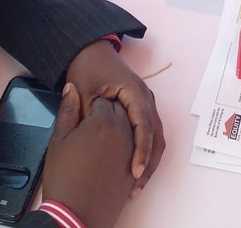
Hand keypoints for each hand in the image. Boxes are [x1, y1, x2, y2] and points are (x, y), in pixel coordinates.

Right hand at [42, 83, 134, 227]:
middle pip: (120, 112)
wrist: (74, 216)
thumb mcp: (59, 139)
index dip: (91, 105)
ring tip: (99, 141)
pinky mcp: (133, 170)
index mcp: (104, 122)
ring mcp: (131, 152)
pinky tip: (110, 155)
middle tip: (90, 126)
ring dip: (118, 130)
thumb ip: (68, 110)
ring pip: (129, 129)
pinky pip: (134, 150)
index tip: (83, 114)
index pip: (103, 101)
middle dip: (107, 114)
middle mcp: (123, 133)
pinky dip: (126, 147)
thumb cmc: (64, 178)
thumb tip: (71, 89)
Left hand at [65, 40, 164, 190]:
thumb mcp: (83, 92)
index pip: (143, 125)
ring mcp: (146, 104)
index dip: (141, 150)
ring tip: (136, 186)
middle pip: (155, 134)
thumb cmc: (87, 70)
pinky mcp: (141, 111)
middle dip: (148, 162)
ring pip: (157, 137)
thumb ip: (89, 117)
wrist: (91, 53)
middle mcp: (146, 98)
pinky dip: (146, 154)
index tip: (134, 173)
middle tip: (135, 187)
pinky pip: (150, 135)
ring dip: (149, 161)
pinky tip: (135, 172)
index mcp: (134, 91)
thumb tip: (90, 145)